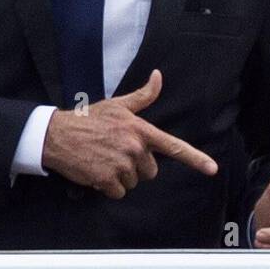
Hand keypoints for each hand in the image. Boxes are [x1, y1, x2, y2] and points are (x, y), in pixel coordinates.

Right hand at [41, 69, 216, 199]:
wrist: (57, 134)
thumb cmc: (89, 118)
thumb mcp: (118, 104)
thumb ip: (143, 96)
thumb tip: (158, 76)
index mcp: (141, 130)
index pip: (174, 146)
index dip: (196, 158)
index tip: (212, 169)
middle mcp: (135, 148)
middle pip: (150, 170)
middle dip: (137, 166)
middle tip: (117, 152)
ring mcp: (121, 164)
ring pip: (133, 182)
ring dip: (120, 176)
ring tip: (104, 159)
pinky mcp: (106, 179)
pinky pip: (118, 192)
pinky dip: (108, 187)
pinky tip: (97, 171)